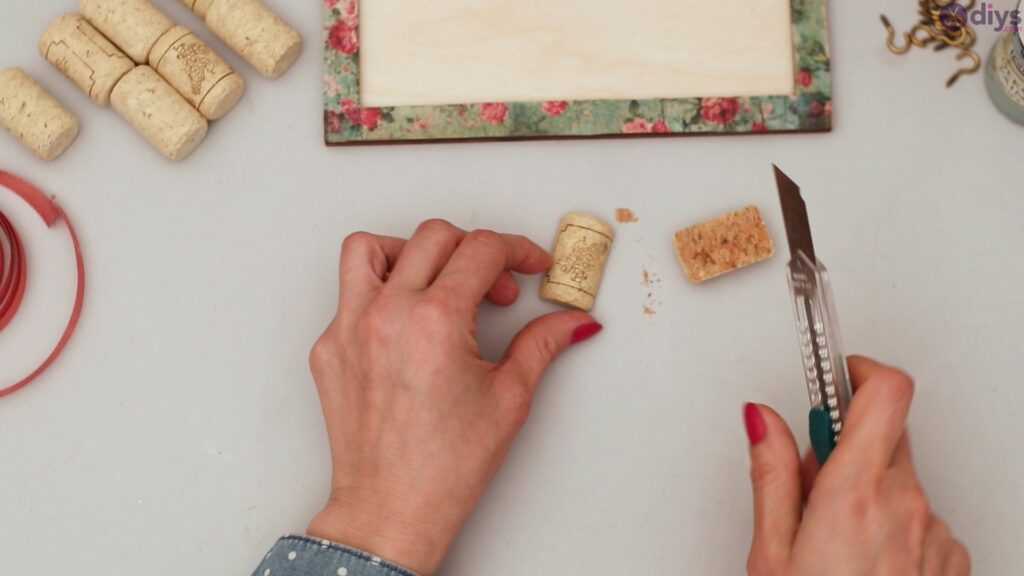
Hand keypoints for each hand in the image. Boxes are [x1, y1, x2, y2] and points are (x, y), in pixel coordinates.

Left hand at [305, 220, 601, 574]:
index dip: (518, 250)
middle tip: (496, 288)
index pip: (482, 249)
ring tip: (438, 282)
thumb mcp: (509, 396)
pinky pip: (349, 294)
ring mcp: (348, 328)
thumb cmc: (444, 467)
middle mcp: (386, 314)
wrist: (391, 508)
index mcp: (435, 320)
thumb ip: (542, 343)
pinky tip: (408, 323)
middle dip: (476, 251)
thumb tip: (572, 322)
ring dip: (411, 252)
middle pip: (434, 236)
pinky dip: (381, 292)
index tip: (530, 265)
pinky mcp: (328, 347)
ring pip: (370, 248)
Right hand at [744, 356, 969, 574]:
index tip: (835, 373)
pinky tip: (866, 558)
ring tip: (837, 539)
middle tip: (813, 485)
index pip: (884, 392)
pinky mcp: (950, 557)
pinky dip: (893, 526)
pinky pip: (921, 518)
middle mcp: (905, 505)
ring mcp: (934, 532)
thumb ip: (772, 476)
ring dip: (868, 492)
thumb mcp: (772, 554)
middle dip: (846, 446)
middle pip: (885, 435)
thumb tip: (763, 420)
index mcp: (855, 495)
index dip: (858, 371)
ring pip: (900, 480)